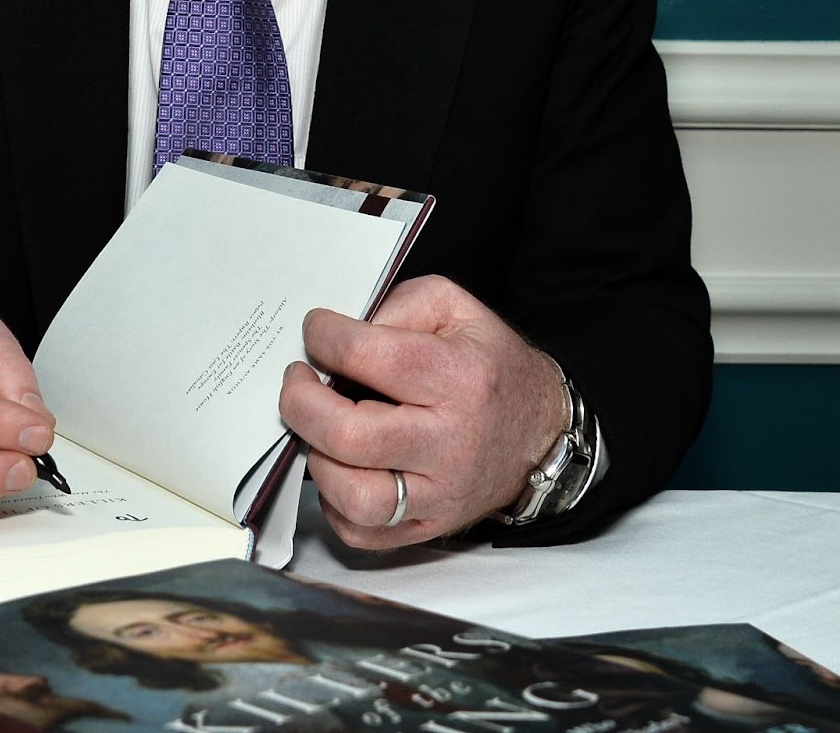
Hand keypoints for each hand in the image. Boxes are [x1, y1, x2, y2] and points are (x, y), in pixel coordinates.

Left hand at [279, 274, 567, 547]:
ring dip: (316, 457)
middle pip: (350, 435)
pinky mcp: (429, 528)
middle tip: (298, 380)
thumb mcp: (455, 308)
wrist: (541, 433)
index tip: (316, 331)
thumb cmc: (490, 366)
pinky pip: (362, 533)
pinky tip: (337, 465)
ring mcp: (439, 495)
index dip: (325, 338)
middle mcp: (449, 443)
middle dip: (301, 402)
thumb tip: (342, 334)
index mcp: (459, 378)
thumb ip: (398, 306)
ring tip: (316, 427)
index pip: (370, 358)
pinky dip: (333, 502)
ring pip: (354, 497)